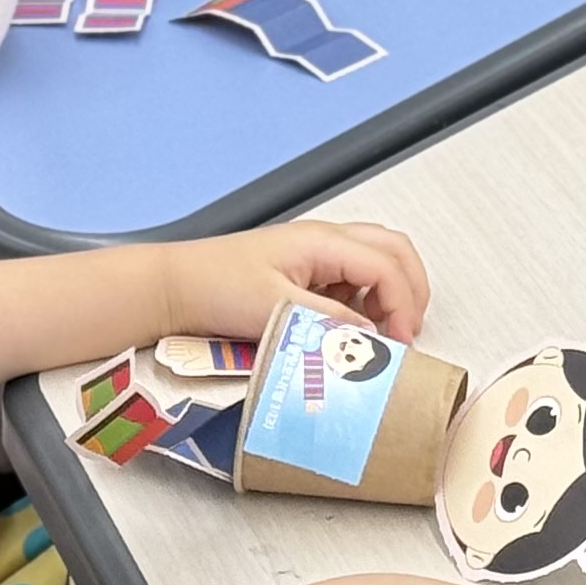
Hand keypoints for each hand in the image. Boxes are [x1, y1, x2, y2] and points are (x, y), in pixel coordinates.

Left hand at [159, 218, 432, 348]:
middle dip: (412, 290)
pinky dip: (368, 300)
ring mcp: (316, 253)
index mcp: (322, 241)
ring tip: (384, 334)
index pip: (387, 265)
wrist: (174, 288)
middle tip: (409, 333)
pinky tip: (353, 328)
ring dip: (391, 294)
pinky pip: (353, 277)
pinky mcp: (304, 271)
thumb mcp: (276, 310)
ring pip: (378, 260)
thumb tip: (371, 338)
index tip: (400, 344)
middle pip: (394, 251)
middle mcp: (325, 240)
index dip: (404, 305)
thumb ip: (329, 321)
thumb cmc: (214, 288)